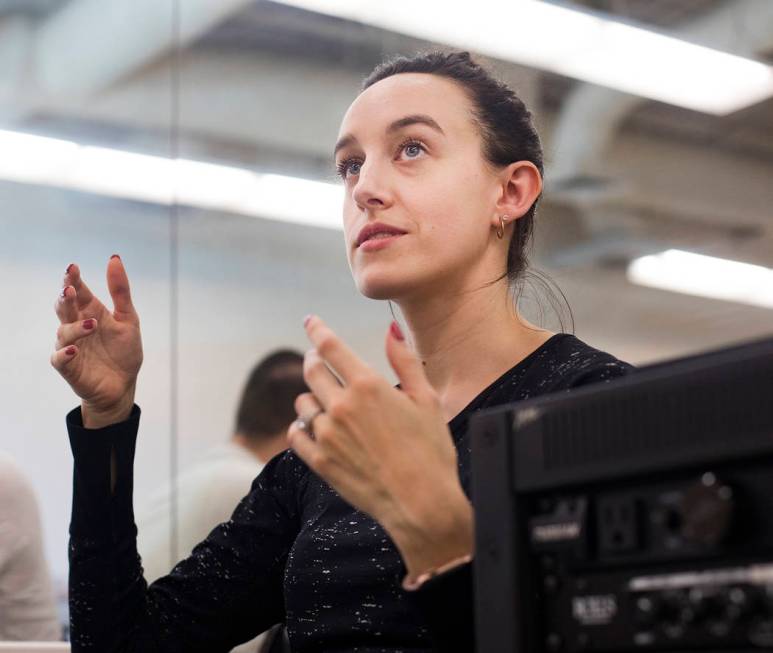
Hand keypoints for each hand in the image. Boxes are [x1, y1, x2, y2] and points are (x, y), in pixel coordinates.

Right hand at [50, 256, 142, 427]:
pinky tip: (75, 349)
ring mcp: (71, 346)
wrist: (123, 385)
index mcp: (90, 311)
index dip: (73, 279)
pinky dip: (66, 353)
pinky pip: (60, 358)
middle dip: (65, 297)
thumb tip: (114, 258)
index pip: (78, 290)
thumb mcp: (128, 319)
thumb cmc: (123, 351)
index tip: (73, 268)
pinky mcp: (69, 366)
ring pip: (63, 331)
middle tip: (70, 289)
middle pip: (64, 307)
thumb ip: (121, 291)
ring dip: (75, 327)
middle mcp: (77, 326)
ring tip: (92, 324)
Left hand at [287, 316, 472, 577]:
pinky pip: (296, 434)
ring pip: (303, 403)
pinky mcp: (320, 462)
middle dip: (314, 361)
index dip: (317, 329)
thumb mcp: (426, 400)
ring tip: (326, 402)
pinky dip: (302, 427)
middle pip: (312, 371)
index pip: (330, 346)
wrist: (422, 505)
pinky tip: (314, 428)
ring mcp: (327, 435)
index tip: (309, 321)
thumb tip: (391, 332)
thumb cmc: (431, 451)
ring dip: (311, 396)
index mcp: (367, 385)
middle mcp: (341, 406)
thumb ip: (404, 362)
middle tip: (319, 361)